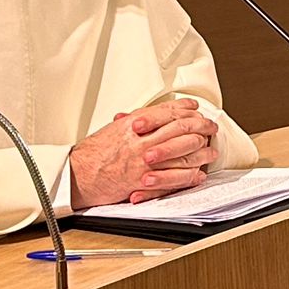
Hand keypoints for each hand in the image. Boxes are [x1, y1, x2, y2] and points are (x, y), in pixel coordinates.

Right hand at [68, 97, 218, 206]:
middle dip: (201, 126)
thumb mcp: (114, 129)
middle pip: (182, 127)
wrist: (77, 176)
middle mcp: (142, 139)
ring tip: (211, 150)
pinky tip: (199, 173)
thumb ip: (135, 121)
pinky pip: (175, 176)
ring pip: (183, 151)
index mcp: (134, 124)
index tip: (196, 108)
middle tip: (211, 127)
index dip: (186, 108)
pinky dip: (190, 175)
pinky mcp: (144, 180)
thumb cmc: (92, 154)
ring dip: (201, 150)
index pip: (168, 111)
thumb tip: (155, 115)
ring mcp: (145, 160)